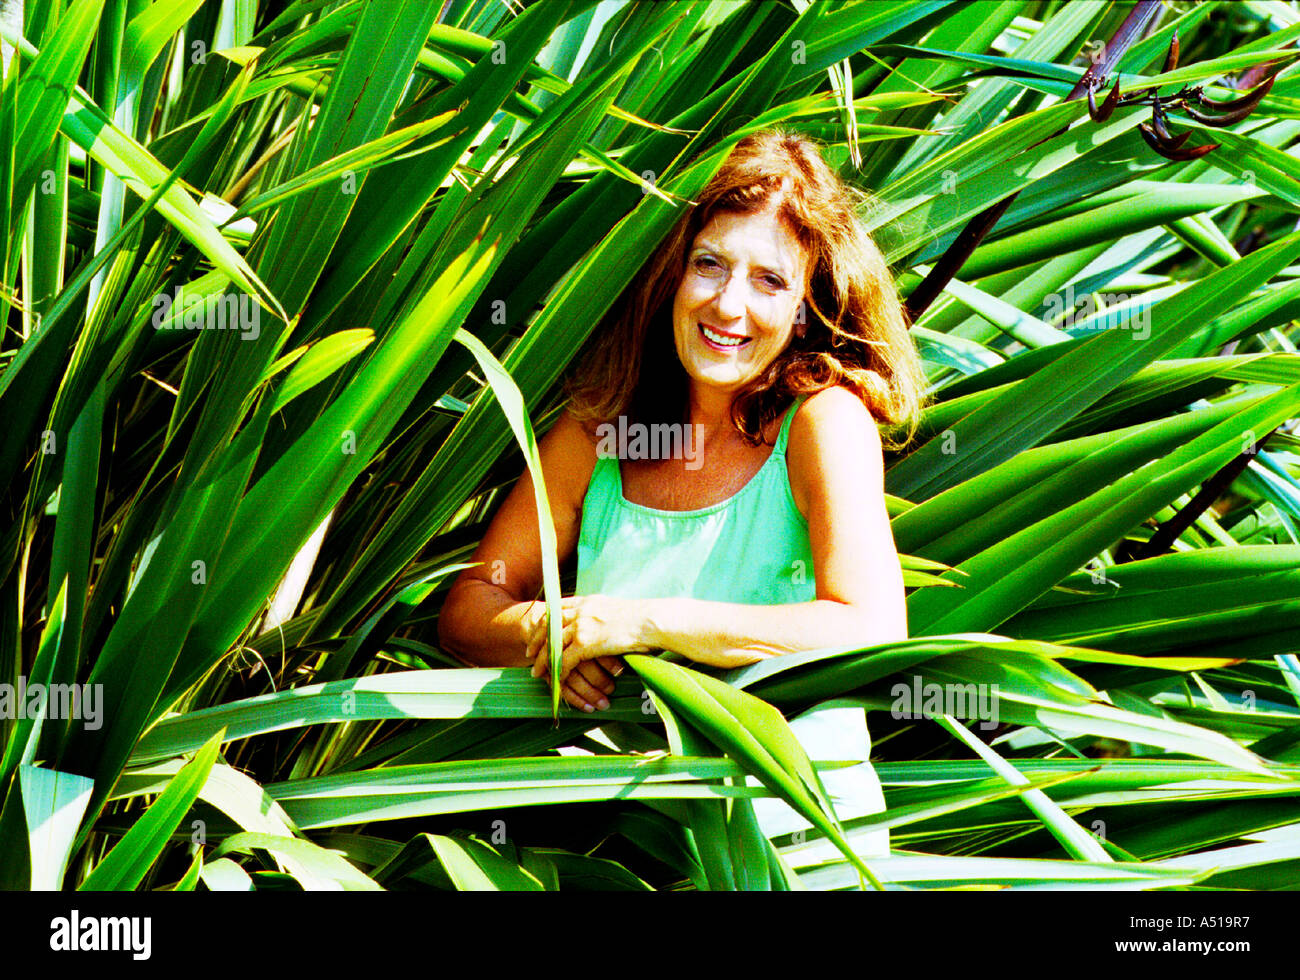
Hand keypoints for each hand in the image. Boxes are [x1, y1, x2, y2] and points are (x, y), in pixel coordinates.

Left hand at [523, 596, 650, 709]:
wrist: (653, 621)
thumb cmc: (643, 618)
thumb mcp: (616, 609)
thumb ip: (600, 613)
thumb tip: (598, 622)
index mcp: (587, 600)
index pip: (556, 608)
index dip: (544, 621)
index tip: (537, 631)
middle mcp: (580, 610)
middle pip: (547, 625)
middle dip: (536, 640)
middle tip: (528, 652)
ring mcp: (581, 625)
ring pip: (552, 644)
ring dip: (542, 660)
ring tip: (535, 671)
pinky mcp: (586, 642)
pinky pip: (564, 660)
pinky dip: (557, 672)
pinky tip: (555, 680)